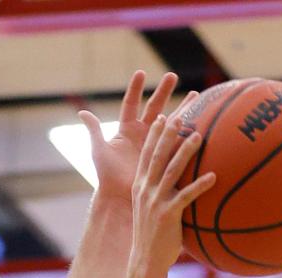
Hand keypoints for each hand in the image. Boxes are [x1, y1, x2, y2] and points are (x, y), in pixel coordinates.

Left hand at [84, 70, 184, 203]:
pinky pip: (177, 140)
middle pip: (153, 108)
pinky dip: (186, 130)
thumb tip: (82, 111)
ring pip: (169, 121)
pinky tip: (199, 120)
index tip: (142, 73)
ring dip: (181, 108)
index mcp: (126, 130)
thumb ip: (94, 130)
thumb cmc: (107, 177)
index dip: (135, 89)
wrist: (121, 200)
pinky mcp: (164, 156)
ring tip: (195, 95)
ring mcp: (154, 145)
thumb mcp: (99, 151)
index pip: (130, 104)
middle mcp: (141, 135)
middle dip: (163, 91)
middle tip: (173, 76)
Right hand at [130, 112, 213, 277]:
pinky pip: (186, 197)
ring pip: (171, 171)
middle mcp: (145, 190)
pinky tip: (214, 176)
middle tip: (181, 115)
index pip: (146, 154)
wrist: (146, 262)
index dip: (154, 135)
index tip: (163, 117)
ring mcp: (155, 202)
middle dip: (169, 134)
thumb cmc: (154, 237)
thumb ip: (163, 194)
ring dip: (185, 152)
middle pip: (158, 155)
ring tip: (198, 136)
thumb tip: (182, 186)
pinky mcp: (167, 216)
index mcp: (140, 186)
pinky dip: (200, 186)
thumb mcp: (151, 211)